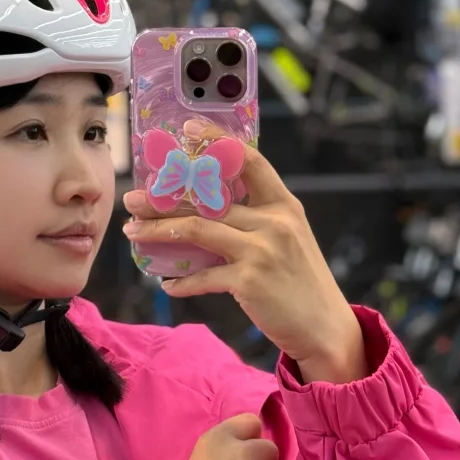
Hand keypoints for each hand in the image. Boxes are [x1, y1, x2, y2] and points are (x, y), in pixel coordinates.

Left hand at [124, 123, 367, 382]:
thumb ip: (258, 219)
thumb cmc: (301, 283)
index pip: (250, 160)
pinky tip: (167, 284)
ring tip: (133, 231)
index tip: (187, 131)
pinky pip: (203, 275)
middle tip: (133, 198)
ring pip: (197, 229)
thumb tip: (207, 208)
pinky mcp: (249, 280)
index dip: (217, 141)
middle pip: (208, 198)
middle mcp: (274, 221)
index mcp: (284, 205)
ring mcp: (261, 249)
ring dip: (158, 230)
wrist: (325, 328)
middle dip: (163, 197)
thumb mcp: (289, 239)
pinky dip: (182, 281)